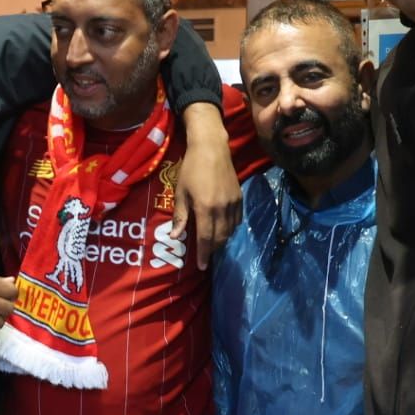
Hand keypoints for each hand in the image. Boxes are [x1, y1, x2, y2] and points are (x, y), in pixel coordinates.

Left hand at [172, 105, 240, 269]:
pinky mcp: (239, 197)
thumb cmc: (191, 168)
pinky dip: (231, 228)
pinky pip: (237, 220)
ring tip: (213, 244)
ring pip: (230, 230)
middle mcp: (222, 209)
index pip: (205, 238)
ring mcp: (233, 203)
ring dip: (222, 240)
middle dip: (212, 250)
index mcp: (205, 208)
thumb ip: (179, 216)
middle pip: (219, 238)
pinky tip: (224, 229)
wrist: (211, 148)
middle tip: (205, 256)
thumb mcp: (180, 192)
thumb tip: (175, 236)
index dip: (203, 254)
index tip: (202, 267)